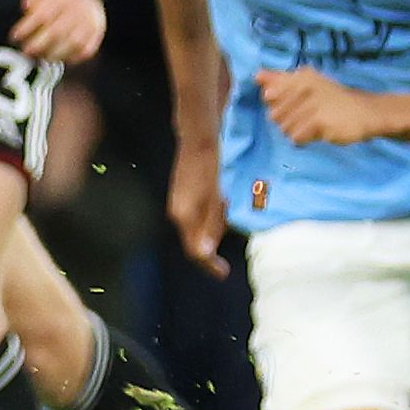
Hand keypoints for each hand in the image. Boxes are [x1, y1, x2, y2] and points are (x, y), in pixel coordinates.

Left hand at [10, 0, 106, 65]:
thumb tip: (27, 7)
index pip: (43, 14)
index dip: (27, 28)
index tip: (14, 37)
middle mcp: (78, 9)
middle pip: (57, 31)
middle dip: (38, 45)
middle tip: (25, 51)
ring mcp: (89, 22)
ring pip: (72, 44)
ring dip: (54, 54)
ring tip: (40, 57)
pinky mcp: (97, 34)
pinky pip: (86, 50)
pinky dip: (72, 57)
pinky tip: (59, 58)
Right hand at [169, 136, 229, 275]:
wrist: (198, 136)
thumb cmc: (209, 166)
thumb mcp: (215, 198)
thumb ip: (210, 225)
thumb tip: (204, 254)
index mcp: (183, 216)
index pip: (195, 251)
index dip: (209, 265)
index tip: (224, 273)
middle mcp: (177, 212)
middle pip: (196, 239)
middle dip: (214, 240)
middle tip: (231, 229)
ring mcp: (179, 202)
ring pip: (199, 225)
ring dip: (215, 225)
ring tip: (228, 211)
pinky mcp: (184, 194)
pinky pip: (199, 213)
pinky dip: (212, 213)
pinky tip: (222, 201)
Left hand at [255, 67, 380, 146]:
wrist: (365, 112)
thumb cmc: (332, 99)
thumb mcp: (308, 84)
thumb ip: (280, 80)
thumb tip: (256, 76)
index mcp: (300, 76)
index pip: (269, 95)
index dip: (278, 105)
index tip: (295, 106)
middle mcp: (304, 87)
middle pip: (274, 114)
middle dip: (287, 121)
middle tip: (306, 119)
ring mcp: (312, 105)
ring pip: (284, 128)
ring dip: (296, 131)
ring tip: (312, 126)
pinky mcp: (319, 122)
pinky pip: (296, 137)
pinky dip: (304, 139)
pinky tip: (316, 133)